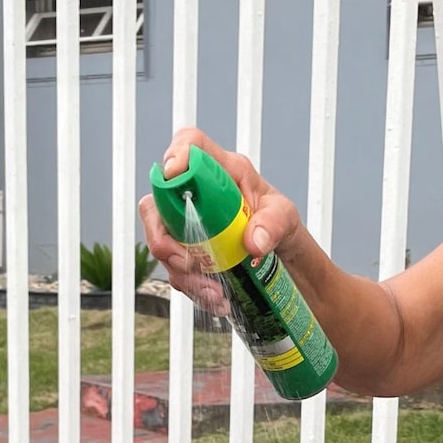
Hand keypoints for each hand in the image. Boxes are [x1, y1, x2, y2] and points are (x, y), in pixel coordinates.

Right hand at [136, 127, 304, 320]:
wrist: (281, 256)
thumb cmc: (281, 224)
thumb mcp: (286, 219)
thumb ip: (273, 225)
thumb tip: (253, 242)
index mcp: (223, 171)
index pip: (191, 144)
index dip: (177, 153)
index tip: (175, 174)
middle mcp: (196, 194)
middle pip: (156, 201)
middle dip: (163, 236)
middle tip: (186, 262)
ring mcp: (186, 224)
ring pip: (161, 242)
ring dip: (182, 272)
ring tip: (215, 291)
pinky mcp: (187, 251)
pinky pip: (175, 269)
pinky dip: (193, 288)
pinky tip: (218, 298)